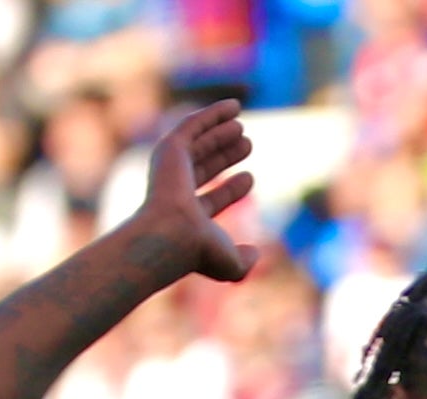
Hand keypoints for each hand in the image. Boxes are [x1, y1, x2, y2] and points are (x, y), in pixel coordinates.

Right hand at [119, 99, 261, 286]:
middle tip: (247, 144)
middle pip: (205, 166)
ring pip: (199, 143)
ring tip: (242, 125)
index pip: (212, 198)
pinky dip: (213, 114)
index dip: (232, 190)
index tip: (250, 179)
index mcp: (188, 216)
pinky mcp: (170, 148)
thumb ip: (244, 261)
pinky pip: (194, 124)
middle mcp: (176, 190)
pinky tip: (233, 107)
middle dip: (225, 155)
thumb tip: (256, 254)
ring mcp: (171, 168)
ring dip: (220, 132)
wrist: (172, 234)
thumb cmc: (199, 252)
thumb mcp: (230, 263)